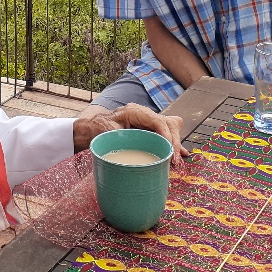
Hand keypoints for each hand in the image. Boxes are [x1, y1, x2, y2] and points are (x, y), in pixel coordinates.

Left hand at [73, 103, 188, 165]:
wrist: (90, 130)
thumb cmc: (96, 129)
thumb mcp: (107, 132)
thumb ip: (120, 137)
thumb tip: (133, 146)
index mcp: (134, 112)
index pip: (157, 120)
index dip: (167, 135)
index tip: (171, 151)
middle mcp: (143, 114)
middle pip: (167, 124)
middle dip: (174, 141)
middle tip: (175, 160)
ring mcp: (147, 121)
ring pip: (169, 128)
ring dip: (175, 143)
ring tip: (178, 160)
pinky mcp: (148, 130)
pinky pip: (165, 134)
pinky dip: (172, 144)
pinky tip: (180, 154)